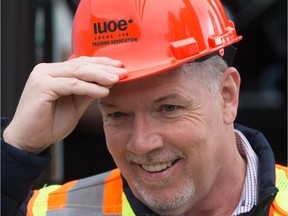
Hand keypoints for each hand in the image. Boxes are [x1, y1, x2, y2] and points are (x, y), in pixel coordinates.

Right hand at [3, 57, 126, 153]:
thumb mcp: (75, 105)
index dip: (101, 63)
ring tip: (117, 79)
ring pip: (77, 72)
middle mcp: (47, 70)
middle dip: (104, 67)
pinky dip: (89, 88)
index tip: (119, 66)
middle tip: (123, 70)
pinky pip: (72, 85)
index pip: (81, 62)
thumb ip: (88, 91)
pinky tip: (103, 92)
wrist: (29, 141)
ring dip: (100, 75)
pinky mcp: (42, 86)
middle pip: (81, 64)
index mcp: (54, 72)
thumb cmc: (49, 124)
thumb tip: (107, 82)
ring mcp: (43, 77)